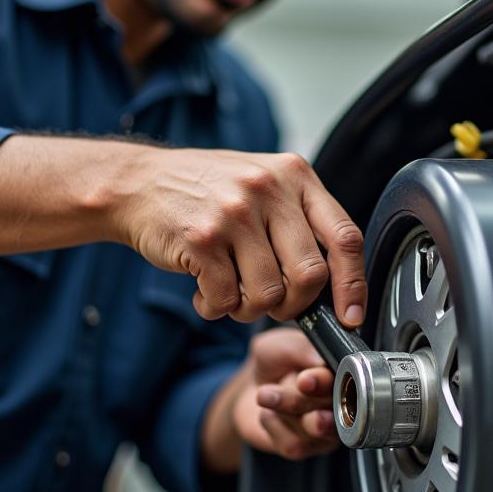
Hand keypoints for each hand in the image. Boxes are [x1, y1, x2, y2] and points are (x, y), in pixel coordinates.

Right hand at [113, 147, 365, 324]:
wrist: (139, 182)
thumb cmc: (207, 191)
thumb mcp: (264, 185)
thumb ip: (300, 221)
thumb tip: (336, 285)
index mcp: (295, 176)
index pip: (344, 237)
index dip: (353, 284)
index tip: (350, 315)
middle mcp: (269, 189)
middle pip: (310, 274)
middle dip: (294, 305)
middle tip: (273, 304)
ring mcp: (234, 213)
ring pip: (269, 294)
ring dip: (248, 310)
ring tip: (230, 292)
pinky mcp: (201, 239)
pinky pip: (226, 299)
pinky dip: (216, 308)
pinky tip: (205, 291)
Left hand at [201, 328, 337, 471]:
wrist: (248, 391)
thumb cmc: (271, 363)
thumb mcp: (277, 346)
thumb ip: (298, 348)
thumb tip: (319, 358)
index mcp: (340, 372)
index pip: (344, 380)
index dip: (324, 382)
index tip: (303, 380)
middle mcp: (341, 402)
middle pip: (332, 408)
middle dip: (300, 401)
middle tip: (271, 392)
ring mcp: (328, 428)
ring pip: (314, 428)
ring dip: (284, 410)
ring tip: (264, 395)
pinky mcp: (307, 448)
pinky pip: (295, 444)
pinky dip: (274, 427)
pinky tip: (268, 415)